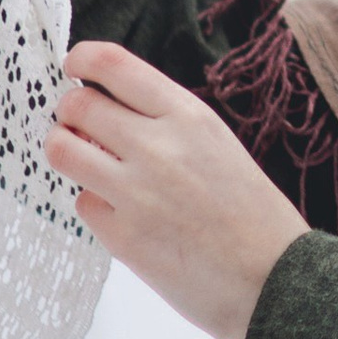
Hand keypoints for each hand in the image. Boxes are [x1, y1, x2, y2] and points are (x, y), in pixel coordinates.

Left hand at [46, 44, 307, 338]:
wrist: (275, 278)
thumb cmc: (252, 213)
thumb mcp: (217, 145)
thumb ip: (166, 124)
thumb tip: (106, 110)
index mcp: (188, 116)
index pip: (112, 65)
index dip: (82, 59)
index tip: (74, 67)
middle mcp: (157, 146)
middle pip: (77, 105)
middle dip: (69, 111)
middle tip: (77, 124)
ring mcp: (135, 192)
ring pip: (62, 150)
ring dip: (65, 151)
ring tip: (85, 163)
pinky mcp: (121, 236)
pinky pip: (82, 203)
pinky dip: (95, 205)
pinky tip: (123, 214)